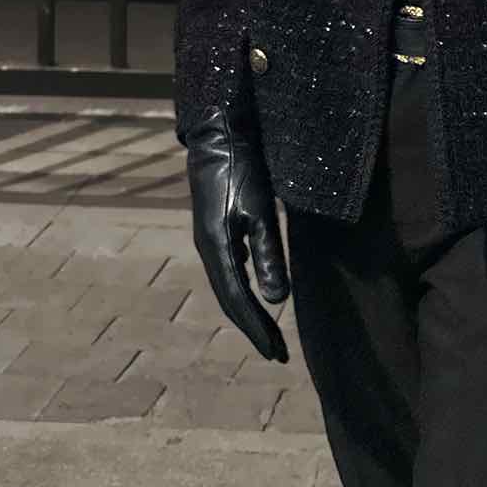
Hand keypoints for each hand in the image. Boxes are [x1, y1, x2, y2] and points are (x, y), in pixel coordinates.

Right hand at [184, 108, 289, 362]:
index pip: (238, 301)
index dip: (258, 329)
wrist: (218, 132)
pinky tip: (258, 291)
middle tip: (277, 353)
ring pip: (229, 286)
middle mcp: (209, 249)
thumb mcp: (259, 210)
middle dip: (253, 327)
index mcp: (216, 248)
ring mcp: (209, 238)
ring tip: (270, 332)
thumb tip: (278, 302)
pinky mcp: (215, 228)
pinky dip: (244, 289)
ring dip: (248, 310)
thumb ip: (268, 254)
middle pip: (231, 299)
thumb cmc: (242, 168)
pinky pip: (229, 269)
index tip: (277, 353)